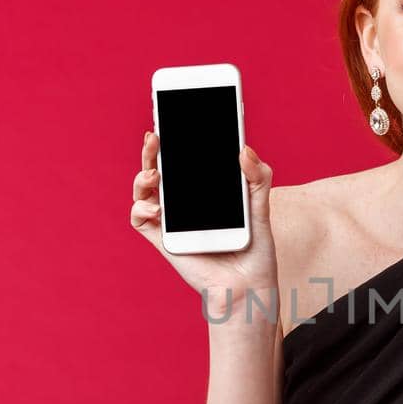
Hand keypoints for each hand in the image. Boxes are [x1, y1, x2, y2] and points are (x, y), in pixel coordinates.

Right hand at [130, 130, 279, 321]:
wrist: (249, 287)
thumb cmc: (256, 250)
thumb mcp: (261, 208)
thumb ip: (257, 178)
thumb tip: (245, 149)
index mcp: (205, 190)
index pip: (185, 159)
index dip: (175, 139)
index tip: (172, 117)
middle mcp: (184, 202)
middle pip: (159, 168)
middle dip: (151, 150)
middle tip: (155, 136)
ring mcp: (171, 221)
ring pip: (144, 191)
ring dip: (142, 177)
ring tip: (154, 174)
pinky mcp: (163, 241)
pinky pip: (140, 220)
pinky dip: (140, 210)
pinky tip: (154, 208)